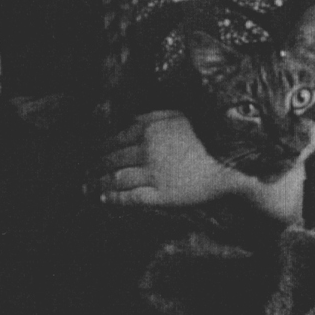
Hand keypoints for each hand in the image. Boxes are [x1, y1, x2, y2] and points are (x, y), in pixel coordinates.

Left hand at [101, 111, 303, 222]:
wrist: (231, 161)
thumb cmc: (208, 135)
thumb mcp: (179, 115)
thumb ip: (152, 117)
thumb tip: (130, 120)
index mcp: (148, 131)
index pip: (114, 140)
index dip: (99, 149)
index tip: (90, 154)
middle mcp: (146, 151)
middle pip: (111, 160)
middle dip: (94, 167)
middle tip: (82, 174)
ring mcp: (153, 174)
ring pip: (116, 178)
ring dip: (98, 183)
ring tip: (87, 188)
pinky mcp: (162, 194)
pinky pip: (132, 197)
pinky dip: (114, 198)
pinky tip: (104, 199)